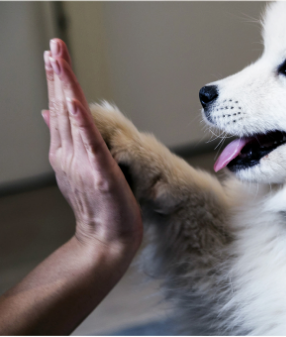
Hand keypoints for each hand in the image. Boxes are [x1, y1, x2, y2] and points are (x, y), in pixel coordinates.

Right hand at [42, 39, 142, 253]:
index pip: (60, 111)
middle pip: (61, 109)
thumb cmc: (99, 206)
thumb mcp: (77, 170)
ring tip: (59, 61)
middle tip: (54, 46)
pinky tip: (74, 102)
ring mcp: (82, 165)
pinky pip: (90, 144)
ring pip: (71, 120)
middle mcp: (68, 156)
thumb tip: (51, 113)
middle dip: (58, 75)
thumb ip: (67, 142)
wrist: (107, 241)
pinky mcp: (100, 175)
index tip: (54, 55)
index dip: (57, 82)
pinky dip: (80, 123)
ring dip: (65, 89)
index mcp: (65, 153)